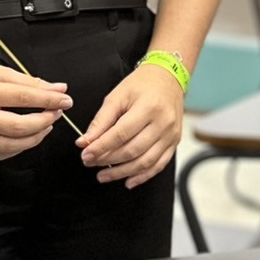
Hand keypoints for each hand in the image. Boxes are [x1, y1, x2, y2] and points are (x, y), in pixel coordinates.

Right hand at [0, 55, 70, 158]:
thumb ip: (28, 82)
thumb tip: (58, 89)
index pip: (24, 98)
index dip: (49, 100)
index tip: (66, 100)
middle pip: (19, 127)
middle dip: (44, 121)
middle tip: (56, 113)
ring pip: (11, 145)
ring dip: (35, 138)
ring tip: (45, 126)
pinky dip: (17, 148)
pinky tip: (26, 137)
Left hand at [79, 63, 183, 187]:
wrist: (168, 78)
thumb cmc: (141, 85)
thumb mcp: (117, 96)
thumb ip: (101, 121)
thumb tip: (85, 142)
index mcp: (148, 107)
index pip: (120, 134)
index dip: (101, 147)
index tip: (85, 155)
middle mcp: (163, 123)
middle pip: (132, 150)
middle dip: (108, 160)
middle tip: (90, 163)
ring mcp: (171, 135)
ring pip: (145, 161)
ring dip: (122, 172)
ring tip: (103, 176)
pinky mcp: (174, 142)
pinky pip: (158, 165)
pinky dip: (142, 176)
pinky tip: (127, 181)